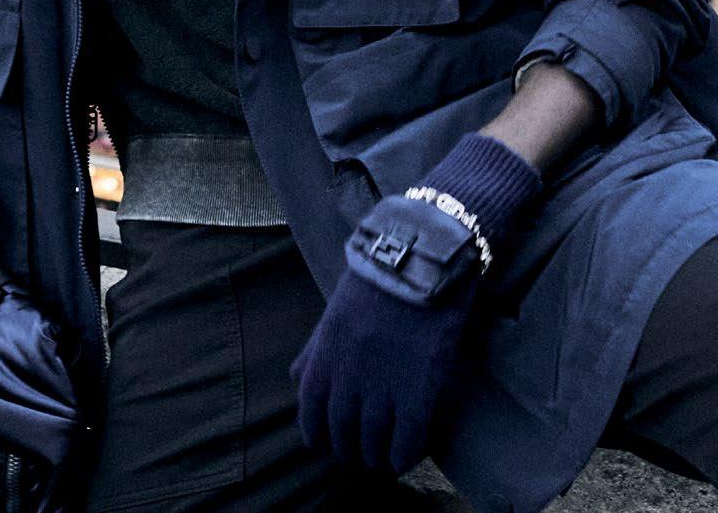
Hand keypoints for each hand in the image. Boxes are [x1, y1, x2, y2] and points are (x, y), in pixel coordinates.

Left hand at [294, 133, 540, 473]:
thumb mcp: (335, 309)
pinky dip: (403, 456)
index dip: (316, 434)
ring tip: (380, 459)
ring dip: (374, 457)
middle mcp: (348, 375)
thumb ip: (316, 347)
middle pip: (341, 432)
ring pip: (373, 442)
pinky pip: (407, 442)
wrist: (422, 258)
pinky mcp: (420, 393)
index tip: (324, 444)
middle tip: (356, 453)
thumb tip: (295, 379)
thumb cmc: (376, 278)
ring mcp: (384, 386)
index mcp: (325, 352)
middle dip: (346, 449)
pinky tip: (404, 456)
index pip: (310, 411)